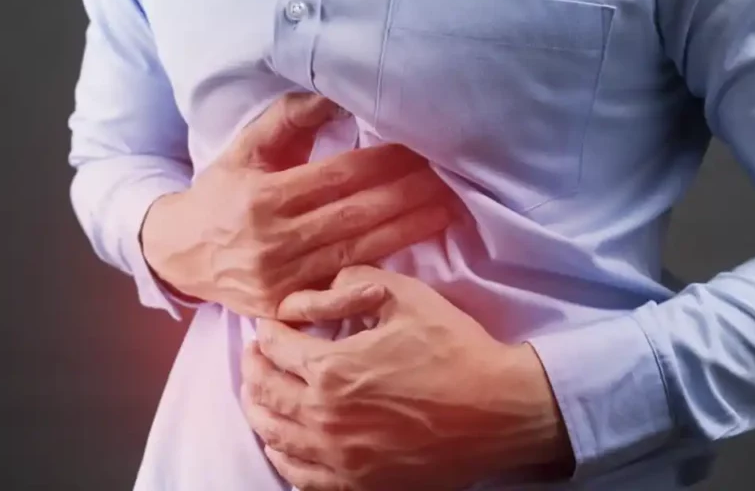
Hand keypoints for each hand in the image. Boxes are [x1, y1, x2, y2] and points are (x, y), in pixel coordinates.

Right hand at [140, 93, 454, 317]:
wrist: (178, 254)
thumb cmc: (219, 194)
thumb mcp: (243, 150)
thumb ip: (287, 120)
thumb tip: (333, 95)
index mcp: (264, 197)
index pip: (337, 177)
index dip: (382, 162)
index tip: (418, 147)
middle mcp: (275, 240)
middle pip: (356, 215)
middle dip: (406, 194)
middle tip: (447, 177)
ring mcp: (284, 279)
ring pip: (359, 251)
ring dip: (407, 230)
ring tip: (446, 208)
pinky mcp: (289, 307)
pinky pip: (344, 289)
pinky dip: (382, 271)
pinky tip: (416, 255)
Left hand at [240, 266, 573, 490]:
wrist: (500, 409)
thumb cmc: (456, 349)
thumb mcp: (407, 296)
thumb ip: (352, 284)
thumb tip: (309, 296)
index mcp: (332, 368)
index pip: (275, 347)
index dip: (268, 330)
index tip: (272, 324)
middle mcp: (325, 417)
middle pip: (265, 392)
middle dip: (254, 368)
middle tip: (256, 355)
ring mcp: (340, 457)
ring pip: (275, 436)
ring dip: (260, 411)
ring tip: (259, 395)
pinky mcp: (360, 483)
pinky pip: (301, 477)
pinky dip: (283, 457)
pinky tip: (283, 445)